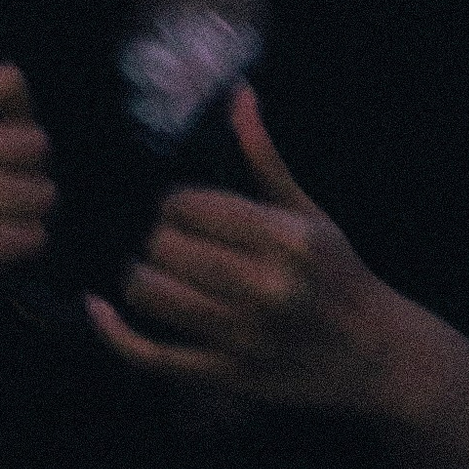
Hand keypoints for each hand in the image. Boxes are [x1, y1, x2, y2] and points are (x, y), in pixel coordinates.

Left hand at [87, 88, 402, 414]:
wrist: (370, 352)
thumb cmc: (338, 273)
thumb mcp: (309, 211)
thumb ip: (264, 157)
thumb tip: (239, 94)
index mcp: (286, 238)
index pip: (189, 206)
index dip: (175, 204)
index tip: (186, 211)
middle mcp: (265, 286)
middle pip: (165, 248)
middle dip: (160, 239)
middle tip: (176, 243)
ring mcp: (243, 335)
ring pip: (152, 295)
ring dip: (141, 278)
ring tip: (157, 271)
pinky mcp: (225, 374)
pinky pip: (152, 355)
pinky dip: (115, 333)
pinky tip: (97, 308)